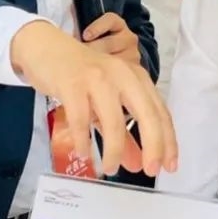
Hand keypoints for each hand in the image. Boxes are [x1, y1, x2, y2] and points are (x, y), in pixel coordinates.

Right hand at [10, 20, 176, 176]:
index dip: (168, 141)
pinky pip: (81, 118)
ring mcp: (98, 78)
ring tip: (110, 168)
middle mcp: (122, 75)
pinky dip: (83, 140)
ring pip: (114, 120)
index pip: (160, 112)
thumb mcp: (107, 104)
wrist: (47, 47)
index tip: (170, 166)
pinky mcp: (72, 83)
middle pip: (147, 113)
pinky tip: (84, 153)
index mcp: (136, 78)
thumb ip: (124, 133)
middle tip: (150, 171)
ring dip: (114, 149)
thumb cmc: (82, 76)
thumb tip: (137, 164)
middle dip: (153, 145)